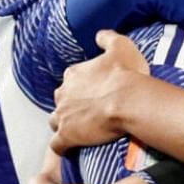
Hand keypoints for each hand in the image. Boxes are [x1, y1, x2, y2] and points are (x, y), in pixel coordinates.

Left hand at [50, 30, 150, 154]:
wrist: (128, 101)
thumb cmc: (127, 75)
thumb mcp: (122, 47)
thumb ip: (108, 38)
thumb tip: (99, 34)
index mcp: (74, 74)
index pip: (72, 81)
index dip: (83, 88)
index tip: (95, 92)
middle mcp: (63, 93)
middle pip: (61, 101)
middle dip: (71, 106)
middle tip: (90, 111)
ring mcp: (63, 115)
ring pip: (55, 122)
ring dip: (64, 125)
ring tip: (80, 131)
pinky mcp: (66, 135)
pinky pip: (57, 145)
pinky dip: (62, 147)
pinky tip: (70, 149)